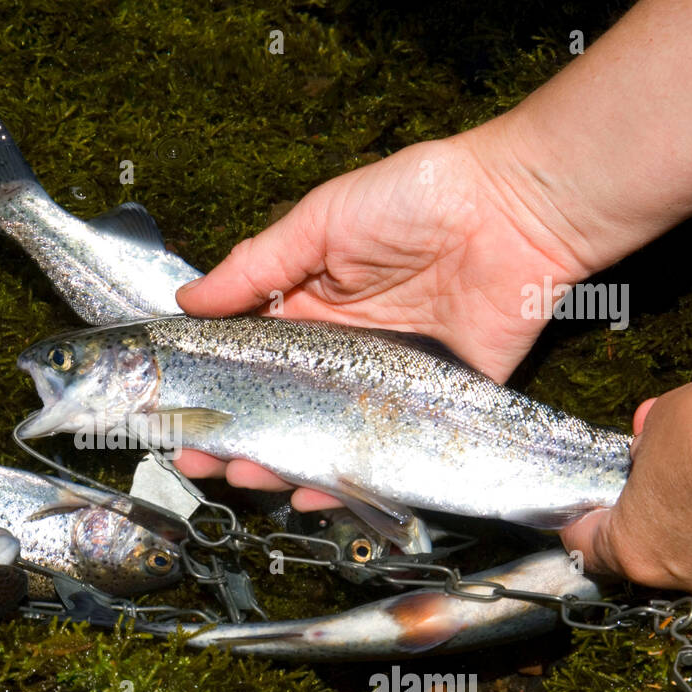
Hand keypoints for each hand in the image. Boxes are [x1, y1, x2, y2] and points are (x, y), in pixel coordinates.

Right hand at [172, 130, 591, 507]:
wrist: (516, 209)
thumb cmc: (418, 198)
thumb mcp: (321, 221)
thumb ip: (256, 267)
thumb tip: (189, 300)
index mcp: (310, 307)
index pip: (250, 361)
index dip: (214, 391)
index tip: (175, 415)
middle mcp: (342, 354)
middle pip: (280, 410)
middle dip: (235, 439)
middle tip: (199, 459)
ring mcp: (384, 385)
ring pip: (324, 440)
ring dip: (280, 466)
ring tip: (244, 478)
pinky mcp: (433, 407)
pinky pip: (386, 453)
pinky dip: (350, 480)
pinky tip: (312, 493)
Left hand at [562, 373, 691, 597]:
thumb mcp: (656, 427)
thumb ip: (641, 448)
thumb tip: (644, 447)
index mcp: (631, 549)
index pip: (586, 549)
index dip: (579, 524)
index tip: (582, 508)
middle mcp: (675, 573)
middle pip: (638, 551)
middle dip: (635, 517)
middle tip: (639, 484)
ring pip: (685, 549)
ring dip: (681, 521)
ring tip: (691, 479)